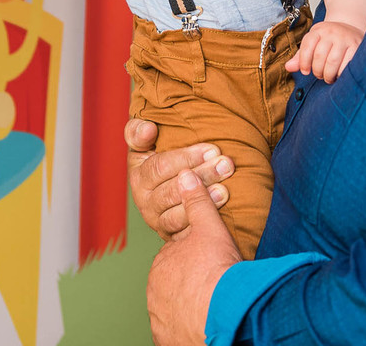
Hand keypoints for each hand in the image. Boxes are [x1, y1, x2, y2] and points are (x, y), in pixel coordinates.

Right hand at [125, 118, 234, 238]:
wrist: (169, 177)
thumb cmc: (158, 152)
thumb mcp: (143, 138)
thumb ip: (139, 131)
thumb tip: (149, 128)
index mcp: (138, 175)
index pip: (160, 167)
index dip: (187, 157)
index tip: (212, 148)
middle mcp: (144, 200)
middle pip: (172, 191)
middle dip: (202, 176)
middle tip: (226, 165)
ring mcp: (157, 220)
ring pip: (177, 216)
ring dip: (204, 203)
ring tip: (225, 191)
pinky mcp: (172, 236)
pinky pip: (184, 235)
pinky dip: (201, 226)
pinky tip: (219, 216)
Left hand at [147, 171, 242, 345]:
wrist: (225, 313)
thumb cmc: (218, 271)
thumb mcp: (210, 228)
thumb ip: (198, 202)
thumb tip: (186, 174)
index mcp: (162, 263)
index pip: (176, 259)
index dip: (194, 260)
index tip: (210, 265)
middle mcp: (155, 290)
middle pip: (173, 284)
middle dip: (189, 283)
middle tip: (212, 284)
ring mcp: (160, 315)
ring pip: (173, 308)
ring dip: (187, 307)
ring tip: (210, 305)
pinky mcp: (167, 338)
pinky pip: (174, 332)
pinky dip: (185, 329)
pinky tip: (202, 324)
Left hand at [284, 20, 362, 82]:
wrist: (351, 27)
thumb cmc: (329, 39)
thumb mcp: (313, 43)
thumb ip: (300, 56)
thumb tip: (288, 68)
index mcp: (318, 30)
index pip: (307, 46)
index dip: (304, 62)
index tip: (305, 71)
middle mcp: (331, 32)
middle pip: (319, 56)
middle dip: (317, 70)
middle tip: (319, 75)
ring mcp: (345, 39)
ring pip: (333, 61)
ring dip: (328, 74)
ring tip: (328, 77)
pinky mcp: (357, 46)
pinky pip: (347, 64)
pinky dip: (341, 73)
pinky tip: (339, 74)